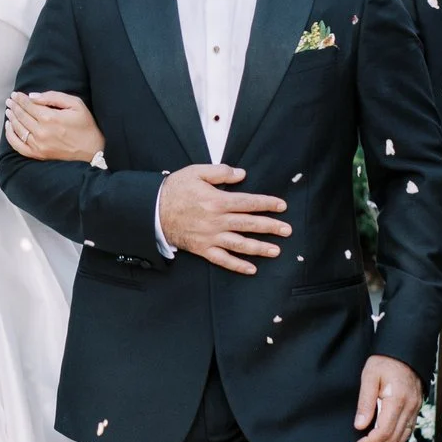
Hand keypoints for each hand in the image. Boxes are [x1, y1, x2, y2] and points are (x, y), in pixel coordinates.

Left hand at [6, 91, 105, 162]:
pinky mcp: (38, 155)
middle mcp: (41, 132)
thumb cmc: (85, 125)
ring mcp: (38, 145)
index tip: (15, 94)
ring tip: (9, 110)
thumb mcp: (76, 104)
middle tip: (9, 100)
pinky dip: (10, 135)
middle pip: (21, 116)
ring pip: (18, 129)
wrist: (92, 150)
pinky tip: (9, 127)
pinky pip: (18, 145)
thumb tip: (33, 96)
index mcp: (50, 118)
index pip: (28, 105)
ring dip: (11, 118)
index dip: (20, 99)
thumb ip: (53, 97)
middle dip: (14, 106)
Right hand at [157, 164, 291, 274]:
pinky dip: (237, 265)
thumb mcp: (196, 172)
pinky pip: (222, 259)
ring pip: (240, 244)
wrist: (153, 210)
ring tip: (276, 250)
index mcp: (217, 201)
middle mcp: (217, 221)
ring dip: (259, 248)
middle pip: (249, 224)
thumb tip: (242, 174)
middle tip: (287, 230)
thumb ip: (220, 172)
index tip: (281, 206)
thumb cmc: (175, 189)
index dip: (267, 204)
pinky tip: (251, 268)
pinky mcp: (203, 249)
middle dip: (270, 227)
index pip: (249, 203)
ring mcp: (210, 237)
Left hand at [351, 355, 422, 441]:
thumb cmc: (384, 362)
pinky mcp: (416, 407)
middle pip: (393, 438)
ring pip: (402, 436)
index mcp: (397, 400)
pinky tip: (384, 437)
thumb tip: (360, 426)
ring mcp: (415, 408)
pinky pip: (408, 429)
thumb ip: (365, 402)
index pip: (383, 431)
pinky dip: (395, 437)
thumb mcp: (369, 377)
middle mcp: (409, 407)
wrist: (404, 351)